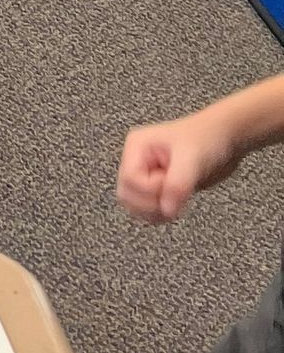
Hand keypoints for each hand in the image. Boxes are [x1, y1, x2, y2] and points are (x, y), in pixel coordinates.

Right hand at [117, 105, 245, 221]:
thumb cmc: (207, 138)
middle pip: (126, 194)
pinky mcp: (158, 187)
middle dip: (150, 204)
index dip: (151, 189)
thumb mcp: (192, 159)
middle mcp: (137, 160)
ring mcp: (147, 174)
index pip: (130, 179)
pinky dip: (160, 213)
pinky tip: (177, 205)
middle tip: (174, 198)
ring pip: (134, 204)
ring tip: (177, 202)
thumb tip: (167, 210)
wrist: (224, 139)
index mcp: (137, 146)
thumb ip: (177, 184)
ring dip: (154, 211)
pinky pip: (148, 208)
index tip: (172, 186)